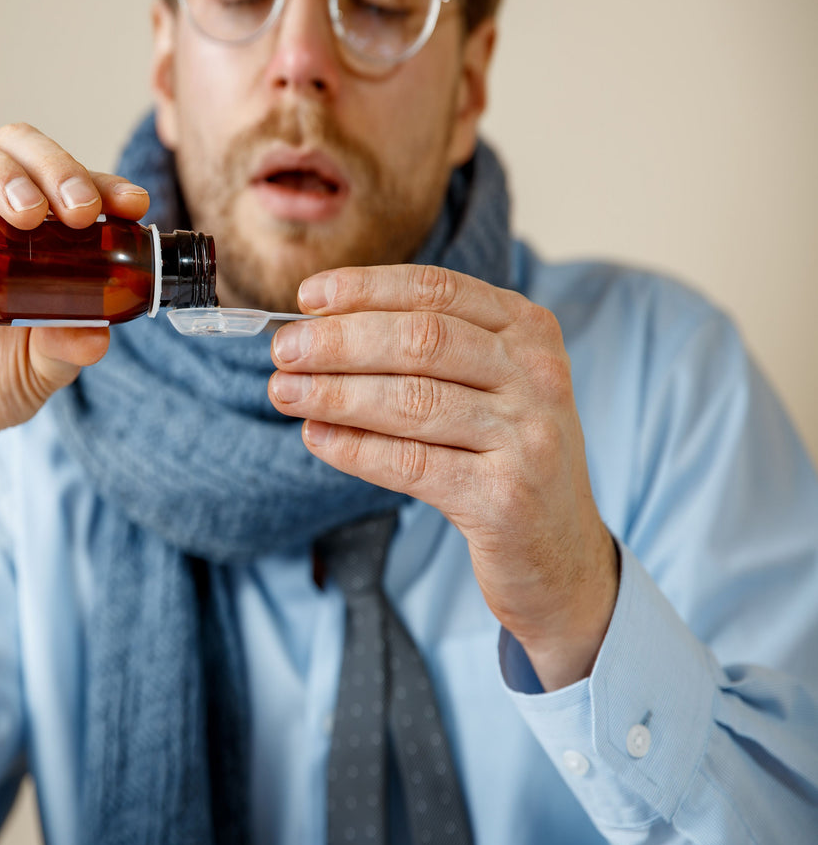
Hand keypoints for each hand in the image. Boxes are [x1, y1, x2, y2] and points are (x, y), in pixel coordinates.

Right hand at [0, 123, 150, 496]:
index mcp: (28, 221)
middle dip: (50, 165)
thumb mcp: (49, 363)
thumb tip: (98, 335)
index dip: (99, 181)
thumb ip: (71, 344)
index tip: (132, 206)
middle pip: (9, 144)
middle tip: (79, 209)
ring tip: (28, 218)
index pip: (63, 178)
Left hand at [267, 264, 618, 690]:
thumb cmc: (505, 458)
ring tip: (284, 392)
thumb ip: (426, 354)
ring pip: (411, 401)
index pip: (437, 291)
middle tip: (283, 352)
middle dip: (339, 342)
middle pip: (420, 340)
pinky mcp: (505, 498)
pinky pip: (411, 464)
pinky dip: (355, 449)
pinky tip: (316, 438)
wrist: (561, 555)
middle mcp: (537, 375)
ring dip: (335, 394)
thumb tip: (321, 329)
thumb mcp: (489, 388)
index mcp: (529, 332)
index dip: (365, 289)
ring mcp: (527, 437)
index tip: (307, 298)